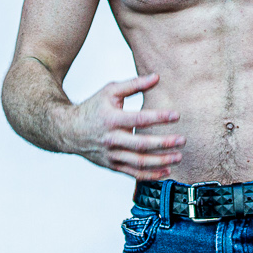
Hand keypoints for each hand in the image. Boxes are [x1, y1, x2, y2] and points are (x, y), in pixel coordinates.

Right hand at [59, 72, 183, 179]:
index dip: (159, 117)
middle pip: (141, 145)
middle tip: (183, 140)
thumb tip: (156, 77)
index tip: (176, 115)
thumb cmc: (93, 107)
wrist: (69, 131)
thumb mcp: (110, 91)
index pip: (139, 119)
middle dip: (164, 143)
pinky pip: (134, 174)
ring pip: (139, 163)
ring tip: (179, 157)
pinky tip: (166, 171)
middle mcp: (111, 139)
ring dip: (161, 161)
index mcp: (111, 119)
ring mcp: (111, 155)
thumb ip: (133, 84)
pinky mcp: (112, 165)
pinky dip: (151, 175)